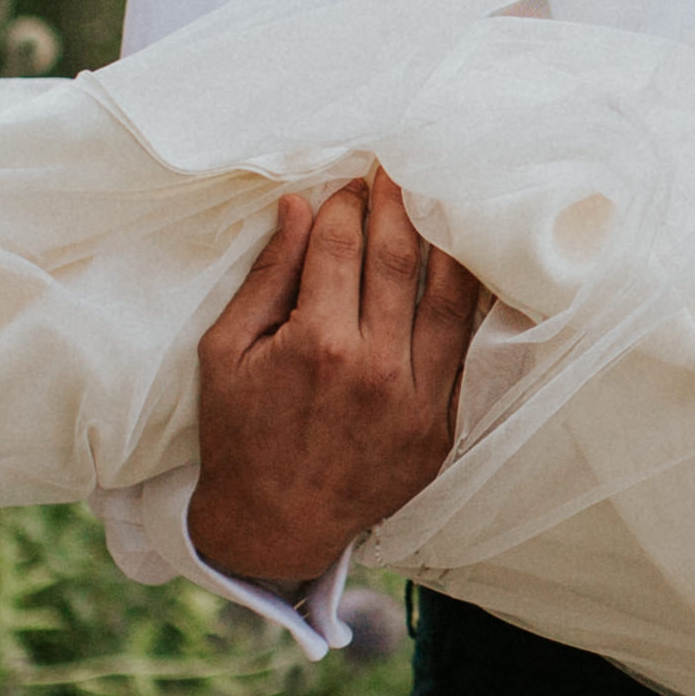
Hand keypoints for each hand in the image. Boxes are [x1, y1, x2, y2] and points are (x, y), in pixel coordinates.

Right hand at [182, 174, 484, 587]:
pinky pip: (466, 350)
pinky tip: (468, 268)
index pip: (342, 247)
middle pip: (399, 260)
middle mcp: (375, 369)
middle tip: (401, 171)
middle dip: (399, 205)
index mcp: (316, 345)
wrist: (275, 524)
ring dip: (447, 241)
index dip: (347, 205)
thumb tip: (300, 208)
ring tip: (445, 202)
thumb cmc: (239, 434)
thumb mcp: (225, 352)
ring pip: (448, 298)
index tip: (352, 181)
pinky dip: (469, 304)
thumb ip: (267, 277)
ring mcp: (416, 400)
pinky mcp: (441, 426)